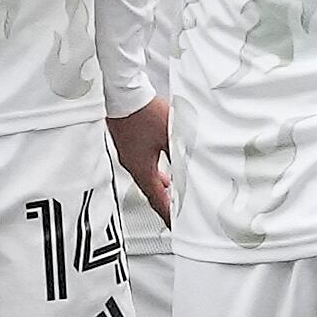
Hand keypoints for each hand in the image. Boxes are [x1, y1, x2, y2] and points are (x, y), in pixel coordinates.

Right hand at [106, 99, 173, 223]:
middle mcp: (132, 163)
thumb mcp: (171, 137)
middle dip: (164, 201)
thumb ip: (182, 155)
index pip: (156, 198)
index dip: (167, 213)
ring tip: (172, 189)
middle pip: (150, 190)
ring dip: (159, 185)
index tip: (174, 223)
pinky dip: (154, 170)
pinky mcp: (127, 142)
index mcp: (141, 168)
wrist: (122, 93)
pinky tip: (161, 163)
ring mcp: (128, 153)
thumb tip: (193, 168)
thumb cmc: (141, 113)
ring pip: (146, 176)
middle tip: (174, 210)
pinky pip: (142, 163)